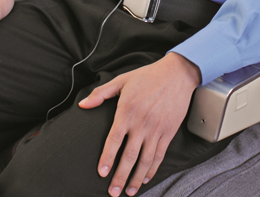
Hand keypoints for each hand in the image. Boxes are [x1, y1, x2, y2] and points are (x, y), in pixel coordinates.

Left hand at [78, 52, 200, 196]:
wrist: (176, 74)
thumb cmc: (147, 76)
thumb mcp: (122, 80)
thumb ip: (101, 93)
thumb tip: (83, 105)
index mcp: (127, 110)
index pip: (114, 139)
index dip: (107, 158)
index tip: (101, 173)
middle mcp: (141, 123)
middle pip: (129, 156)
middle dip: (120, 177)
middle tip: (113, 192)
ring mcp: (156, 129)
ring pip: (145, 160)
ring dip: (136, 179)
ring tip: (129, 192)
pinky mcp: (168, 132)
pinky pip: (159, 155)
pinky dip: (152, 169)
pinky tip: (145, 178)